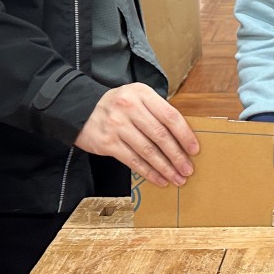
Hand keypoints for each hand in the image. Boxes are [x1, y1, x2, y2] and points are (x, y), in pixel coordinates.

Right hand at [76, 84, 198, 185]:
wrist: (79, 109)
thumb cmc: (117, 105)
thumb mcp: (137, 97)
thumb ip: (156, 110)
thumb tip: (182, 136)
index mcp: (142, 94)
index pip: (169, 115)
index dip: (185, 134)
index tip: (194, 149)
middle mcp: (130, 107)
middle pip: (160, 135)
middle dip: (177, 155)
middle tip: (188, 170)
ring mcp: (117, 125)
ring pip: (148, 151)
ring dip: (165, 168)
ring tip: (177, 179)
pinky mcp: (107, 143)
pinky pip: (133, 161)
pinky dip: (149, 172)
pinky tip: (159, 180)